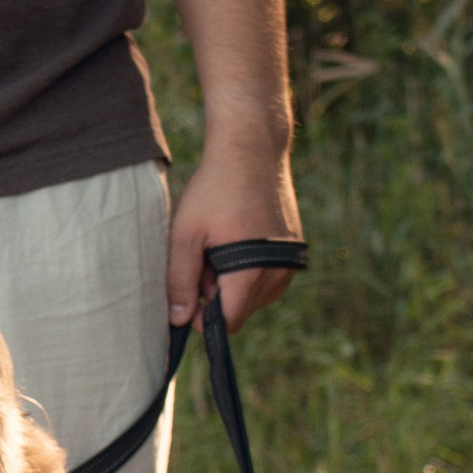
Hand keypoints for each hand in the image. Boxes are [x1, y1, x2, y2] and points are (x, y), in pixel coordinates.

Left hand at [169, 134, 301, 333]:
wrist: (252, 150)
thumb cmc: (214, 189)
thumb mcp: (186, 234)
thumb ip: (180, 280)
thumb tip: (178, 321)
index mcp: (252, 272)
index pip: (229, 322)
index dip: (203, 317)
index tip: (188, 293)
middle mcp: (279, 273)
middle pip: (241, 310)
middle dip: (217, 294)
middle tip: (204, 255)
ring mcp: (290, 263)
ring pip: (255, 297)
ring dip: (233, 283)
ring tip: (221, 245)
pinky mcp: (294, 252)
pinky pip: (268, 279)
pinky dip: (249, 270)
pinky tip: (238, 240)